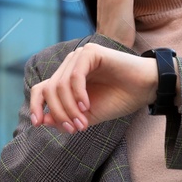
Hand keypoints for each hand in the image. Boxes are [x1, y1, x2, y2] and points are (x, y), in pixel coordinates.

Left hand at [29, 45, 158, 132]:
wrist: (146, 89)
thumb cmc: (119, 100)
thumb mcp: (87, 116)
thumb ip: (64, 118)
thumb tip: (41, 120)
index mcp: (66, 79)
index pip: (41, 90)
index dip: (35, 106)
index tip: (38, 124)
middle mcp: (70, 65)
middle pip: (49, 90)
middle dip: (59, 113)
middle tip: (74, 129)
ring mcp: (79, 57)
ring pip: (60, 85)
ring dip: (69, 108)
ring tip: (83, 122)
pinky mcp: (91, 52)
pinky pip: (75, 76)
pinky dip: (78, 94)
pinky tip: (87, 106)